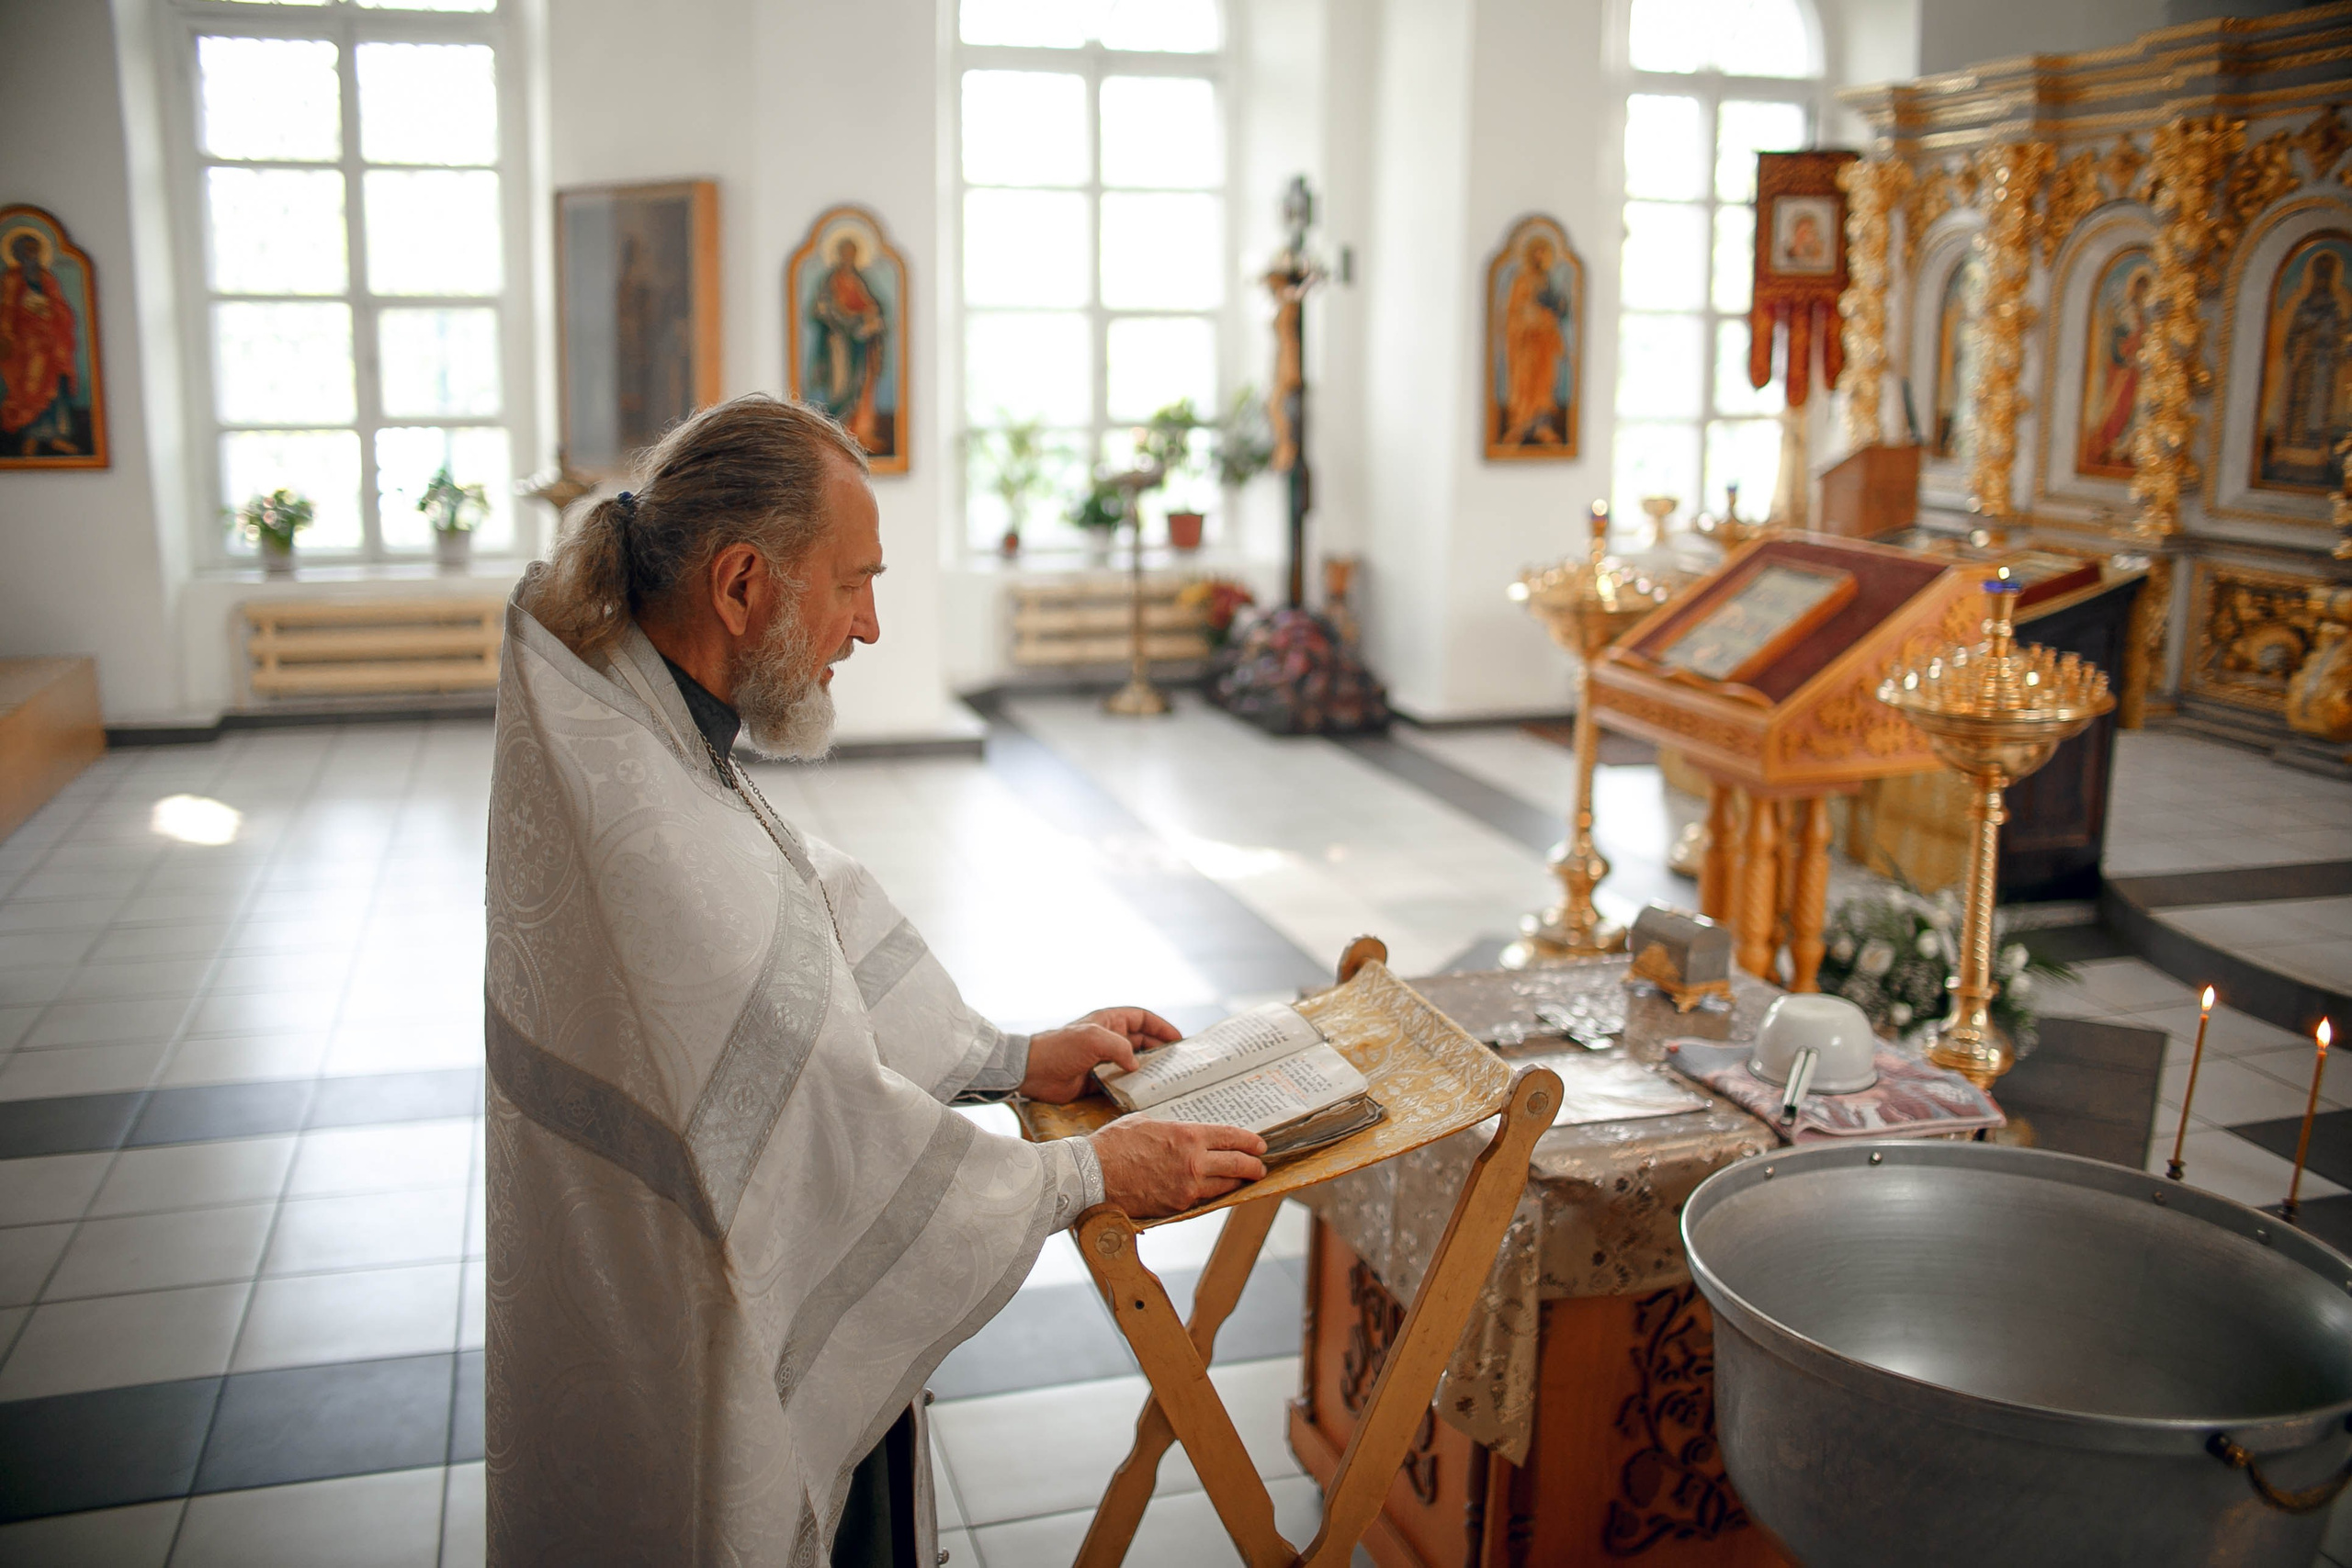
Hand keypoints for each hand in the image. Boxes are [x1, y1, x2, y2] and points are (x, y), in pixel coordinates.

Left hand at [1018, 1007, 1182, 1102]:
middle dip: (1161, 1050)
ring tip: (1169, 1080)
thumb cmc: (1060, 1048)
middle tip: (1180, 1064)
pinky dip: (1134, 1086)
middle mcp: (1109, 1038)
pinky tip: (1146, 1094)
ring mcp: (1104, 1059)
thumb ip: (1121, 1047)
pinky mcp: (1098, 1079)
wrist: (1032, 1072)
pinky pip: (1122, 1081)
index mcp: (1109, 1021)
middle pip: (1142, 1041)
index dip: (1162, 1027)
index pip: (1142, 1018)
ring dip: (1150, 1070)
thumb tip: (1136, 1064)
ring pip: (1134, 1062)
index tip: (1180, 1040)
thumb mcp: (1094, 1039)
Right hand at [1089, 1118, 1267, 1218]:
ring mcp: (1187, 1187)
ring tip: (1244, 1180)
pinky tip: (1215, 1191)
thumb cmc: (1114, 1144)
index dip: (1249, 1142)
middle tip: (1260, 1166)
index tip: (1259, 1145)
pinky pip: (1203, 1200)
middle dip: (1253, 1166)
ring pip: (1225, 1186)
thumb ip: (1171, 1129)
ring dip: (1238, 1183)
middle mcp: (1193, 1162)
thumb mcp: (1146, 1122)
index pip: (1231, 1138)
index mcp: (1187, 1136)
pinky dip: (1213, 1195)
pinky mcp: (1177, 1206)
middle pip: (1237, 1164)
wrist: (1092, 1175)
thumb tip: (1182, 1134)